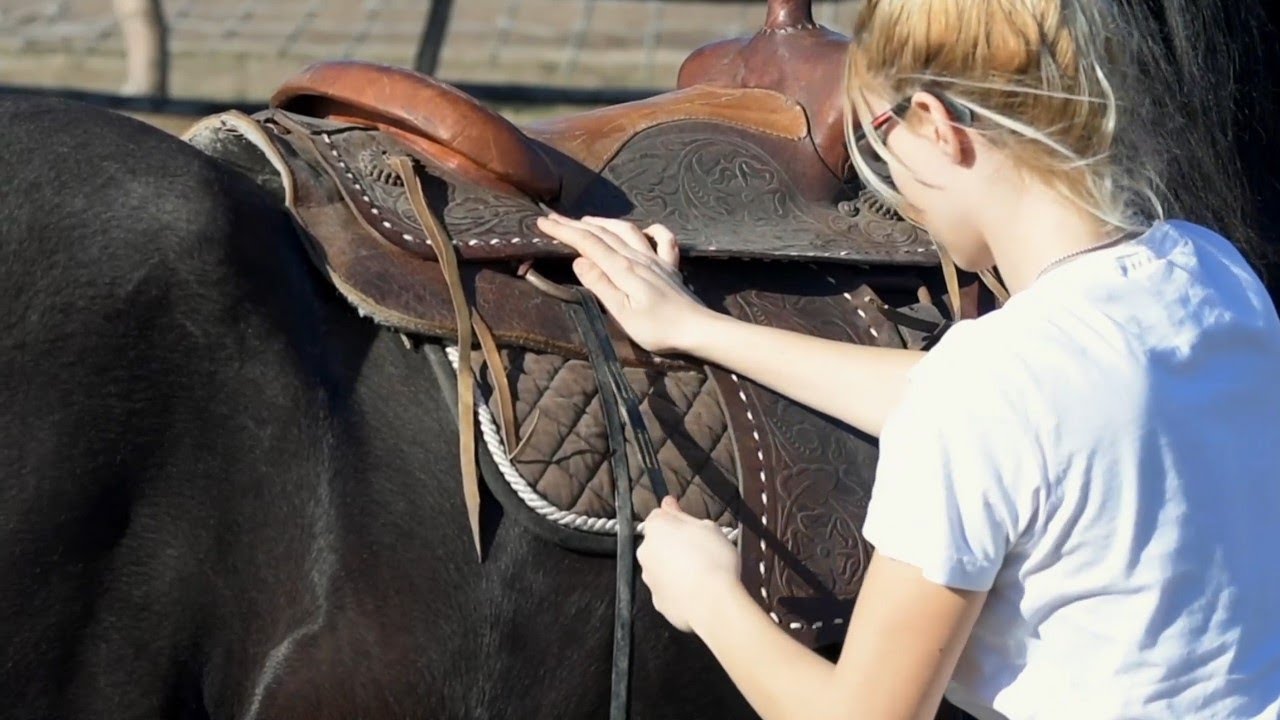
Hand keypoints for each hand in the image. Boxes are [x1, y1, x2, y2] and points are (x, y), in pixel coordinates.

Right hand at [534, 214, 714, 353]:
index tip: (543, 222)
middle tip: (553, 217)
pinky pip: (663, 240)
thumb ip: (600, 285)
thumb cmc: (657, 328)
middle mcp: (638, 257)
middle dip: (575, 223)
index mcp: (623, 268)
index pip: (588, 243)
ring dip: (605, 222)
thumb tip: (579, 260)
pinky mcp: (670, 266)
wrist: (697, 329)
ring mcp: (656, 259)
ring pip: (627, 230)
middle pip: (603, 233)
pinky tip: (645, 230)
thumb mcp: (622, 313)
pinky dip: (651, 230)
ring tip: (586, 220)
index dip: (564, 231)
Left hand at [637, 496, 740, 633]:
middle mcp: (646, 552)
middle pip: (658, 542)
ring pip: (661, 566)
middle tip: (700, 550)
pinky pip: (667, 589)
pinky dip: (678, 589)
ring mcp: (650, 578)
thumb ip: (682, 514)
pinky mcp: (657, 601)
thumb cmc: (714, 560)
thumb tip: (668, 503)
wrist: (712, 602)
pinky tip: (696, 590)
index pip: (659, 515)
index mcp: (657, 528)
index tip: (689, 522)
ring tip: (701, 573)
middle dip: (674, 544)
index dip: (675, 518)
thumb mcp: (707, 526)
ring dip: (675, 567)